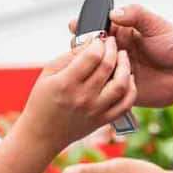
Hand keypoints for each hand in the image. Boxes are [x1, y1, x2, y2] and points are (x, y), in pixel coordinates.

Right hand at [17, 37, 137, 152]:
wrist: (42, 134)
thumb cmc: (42, 100)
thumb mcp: (48, 73)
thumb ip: (70, 56)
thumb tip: (91, 41)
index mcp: (66, 83)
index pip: (92, 56)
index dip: (98, 42)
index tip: (98, 38)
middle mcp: (82, 97)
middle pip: (107, 66)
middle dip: (112, 48)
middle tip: (111, 41)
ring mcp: (95, 110)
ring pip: (121, 84)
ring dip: (125, 66)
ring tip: (122, 56)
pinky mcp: (103, 120)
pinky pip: (125, 104)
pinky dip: (131, 89)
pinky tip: (128, 78)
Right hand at [71, 4, 172, 107]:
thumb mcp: (156, 24)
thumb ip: (135, 14)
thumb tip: (112, 13)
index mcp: (123, 33)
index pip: (98, 29)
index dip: (85, 27)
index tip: (75, 25)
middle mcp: (117, 52)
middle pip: (91, 50)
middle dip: (82, 49)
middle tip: (80, 47)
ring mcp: (119, 71)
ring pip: (95, 71)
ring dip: (90, 69)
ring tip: (90, 66)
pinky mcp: (123, 90)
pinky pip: (106, 90)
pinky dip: (100, 87)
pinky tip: (98, 83)